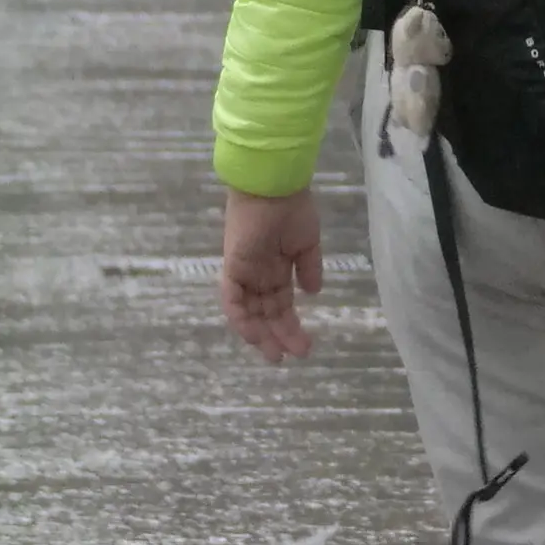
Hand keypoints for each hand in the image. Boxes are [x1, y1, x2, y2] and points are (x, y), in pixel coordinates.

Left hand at [222, 189, 325, 360]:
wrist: (275, 187)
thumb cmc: (293, 210)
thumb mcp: (307, 242)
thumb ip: (309, 267)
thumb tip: (313, 292)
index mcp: (275, 268)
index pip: (279, 304)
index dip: (290, 325)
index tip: (304, 344)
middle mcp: (258, 274)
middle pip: (266, 312)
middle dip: (279, 335)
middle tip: (294, 356)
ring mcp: (244, 272)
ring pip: (249, 312)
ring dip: (261, 334)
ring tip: (278, 355)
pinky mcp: (233, 266)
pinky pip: (231, 298)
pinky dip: (240, 318)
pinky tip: (255, 335)